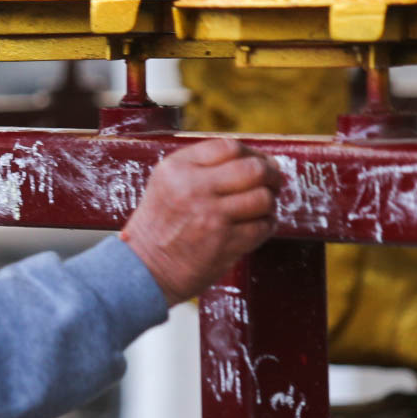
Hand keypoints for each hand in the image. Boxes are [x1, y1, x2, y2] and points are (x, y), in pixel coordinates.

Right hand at [119, 138, 282, 306]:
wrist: (144, 270)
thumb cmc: (160, 227)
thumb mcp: (167, 184)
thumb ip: (201, 167)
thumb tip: (255, 160)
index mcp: (177, 168)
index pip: (230, 147)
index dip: (252, 154)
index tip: (259, 163)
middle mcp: (193, 188)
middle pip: (253, 169)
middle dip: (271, 175)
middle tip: (273, 183)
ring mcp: (210, 216)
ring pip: (263, 198)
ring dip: (269, 203)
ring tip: (261, 208)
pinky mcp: (224, 243)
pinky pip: (263, 226)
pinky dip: (266, 226)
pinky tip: (255, 227)